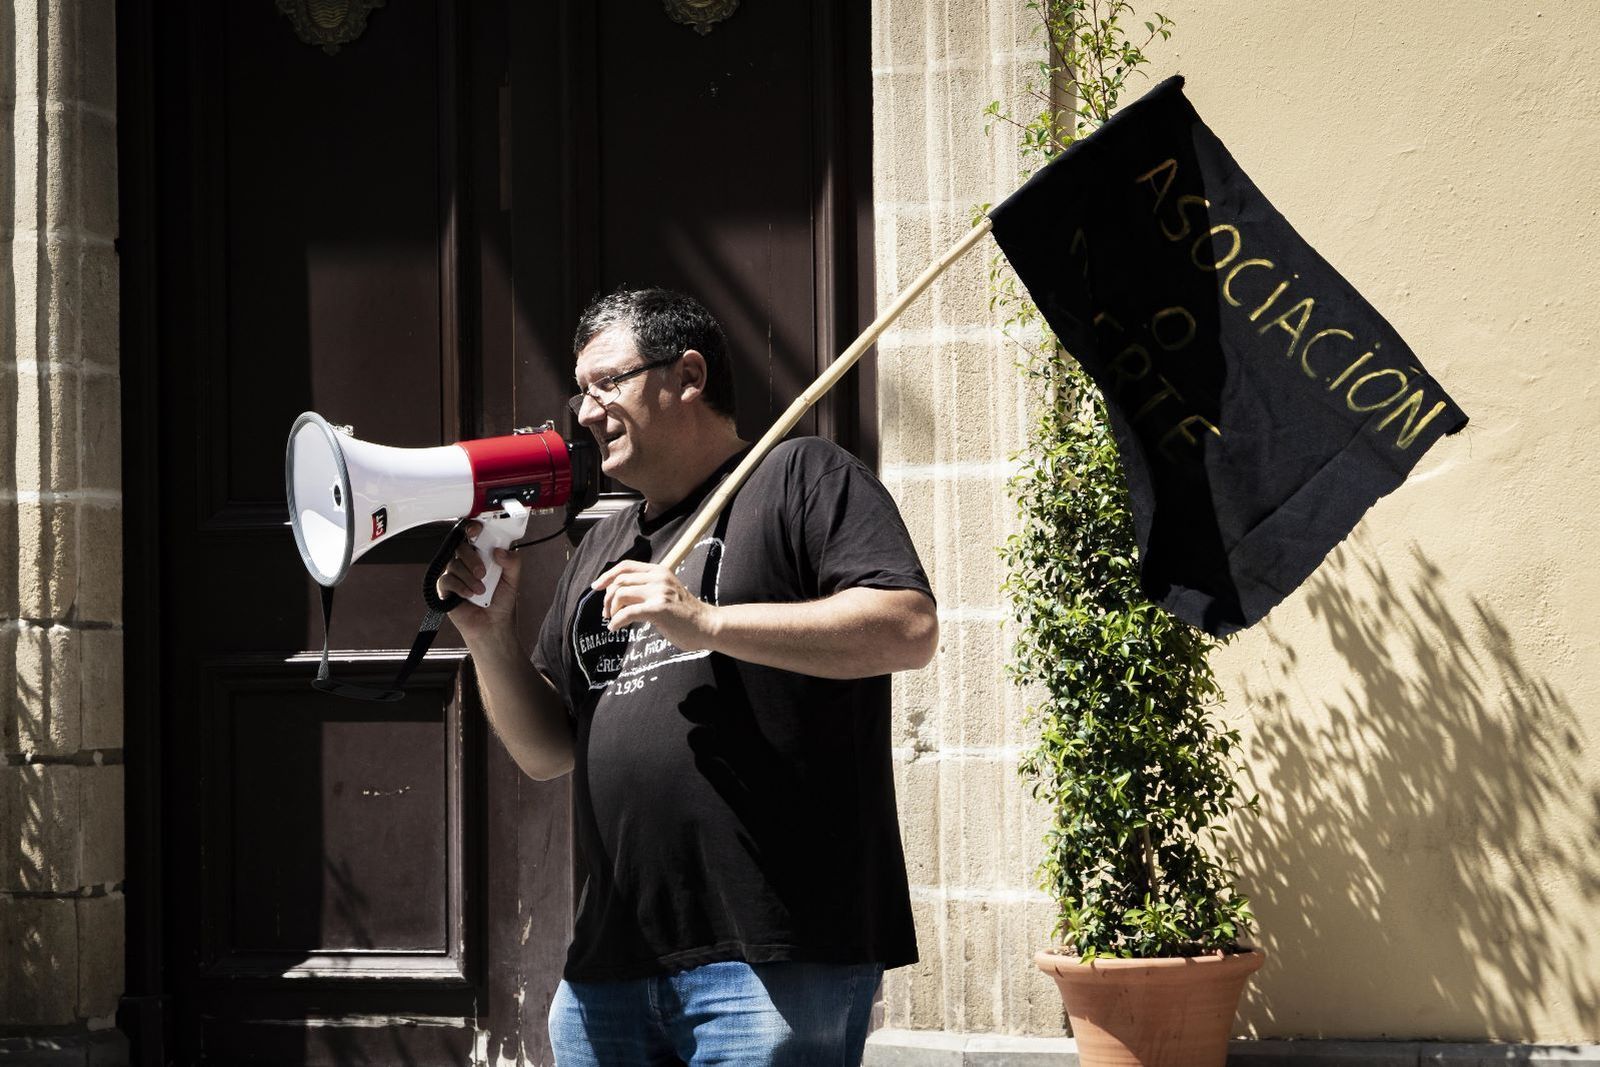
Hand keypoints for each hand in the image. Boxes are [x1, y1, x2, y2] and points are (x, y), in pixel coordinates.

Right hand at [435, 520, 519, 643]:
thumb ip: (512, 562)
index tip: (475, 531)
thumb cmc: (502, 601)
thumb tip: (499, 550)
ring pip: (454, 564)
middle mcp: (467, 561)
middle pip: (461, 547)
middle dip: (472, 559)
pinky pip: (446, 580)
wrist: (493, 625)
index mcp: (483, 555)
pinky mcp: (446, 588)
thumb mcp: (513, 580)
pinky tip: (470, 595)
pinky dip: (460, 587)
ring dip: (469, 577)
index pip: (474, 535)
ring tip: (481, 590)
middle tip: (483, 573)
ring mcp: (455, 574)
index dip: (472, 529)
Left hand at [590, 560, 718, 651]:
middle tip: (606, 613)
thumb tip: (619, 595)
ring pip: (621, 594)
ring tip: (613, 620)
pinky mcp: (659, 609)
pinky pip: (627, 612)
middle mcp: (659, 578)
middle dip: (607, 598)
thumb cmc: (685, 614)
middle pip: (620, 580)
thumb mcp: (666, 592)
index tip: (596, 587)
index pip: (626, 566)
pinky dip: (616, 621)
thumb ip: (647, 589)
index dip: (607, 575)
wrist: (707, 626)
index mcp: (659, 571)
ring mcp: (659, 592)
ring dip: (611, 609)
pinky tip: (615, 628)